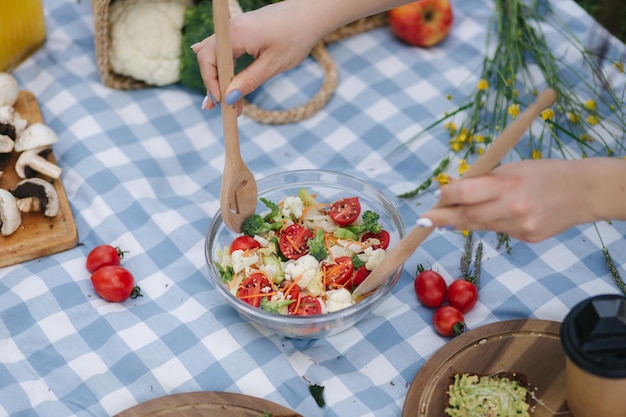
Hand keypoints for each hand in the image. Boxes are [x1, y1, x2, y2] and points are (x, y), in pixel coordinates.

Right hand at [192, 2, 319, 112]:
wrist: (311, 14)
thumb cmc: (295, 36)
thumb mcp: (273, 64)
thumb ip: (249, 81)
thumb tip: (229, 98)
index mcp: (236, 34)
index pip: (208, 59)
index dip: (211, 83)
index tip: (221, 102)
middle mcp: (231, 28)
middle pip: (209, 57)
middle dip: (212, 83)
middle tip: (218, 107)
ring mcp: (236, 27)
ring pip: (217, 55)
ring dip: (220, 77)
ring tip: (226, 100)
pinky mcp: (243, 29)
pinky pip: (226, 50)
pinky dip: (226, 67)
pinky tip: (221, 78)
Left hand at [418, 159, 596, 241]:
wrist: (585, 192)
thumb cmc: (546, 173)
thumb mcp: (512, 168)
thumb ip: (482, 180)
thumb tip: (452, 189)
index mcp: (508, 185)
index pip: (465, 194)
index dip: (446, 197)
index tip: (435, 197)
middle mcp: (512, 209)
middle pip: (466, 217)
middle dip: (442, 218)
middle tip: (424, 220)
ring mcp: (520, 228)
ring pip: (480, 226)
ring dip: (463, 220)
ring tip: (450, 215)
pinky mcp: (527, 238)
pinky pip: (498, 231)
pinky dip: (489, 222)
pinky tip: (495, 213)